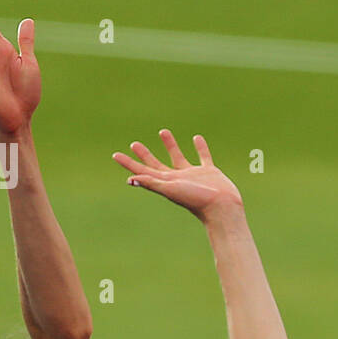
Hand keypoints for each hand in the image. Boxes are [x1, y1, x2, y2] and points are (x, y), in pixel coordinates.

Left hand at [112, 130, 242, 219]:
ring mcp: (193, 174)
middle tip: (134, 144)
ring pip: (178, 156)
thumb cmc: (195, 199)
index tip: (116, 155)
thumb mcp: (170, 189)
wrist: (221, 207)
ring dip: (170, 145)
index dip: (129, 164)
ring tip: (162, 131)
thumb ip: (151, 183)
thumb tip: (130, 179)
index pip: (142, 171)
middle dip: (144, 155)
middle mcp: (177, 178)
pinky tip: (196, 138)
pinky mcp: (209, 171)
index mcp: (165, 183)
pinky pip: (203, 156)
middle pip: (156, 164)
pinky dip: (200, 147)